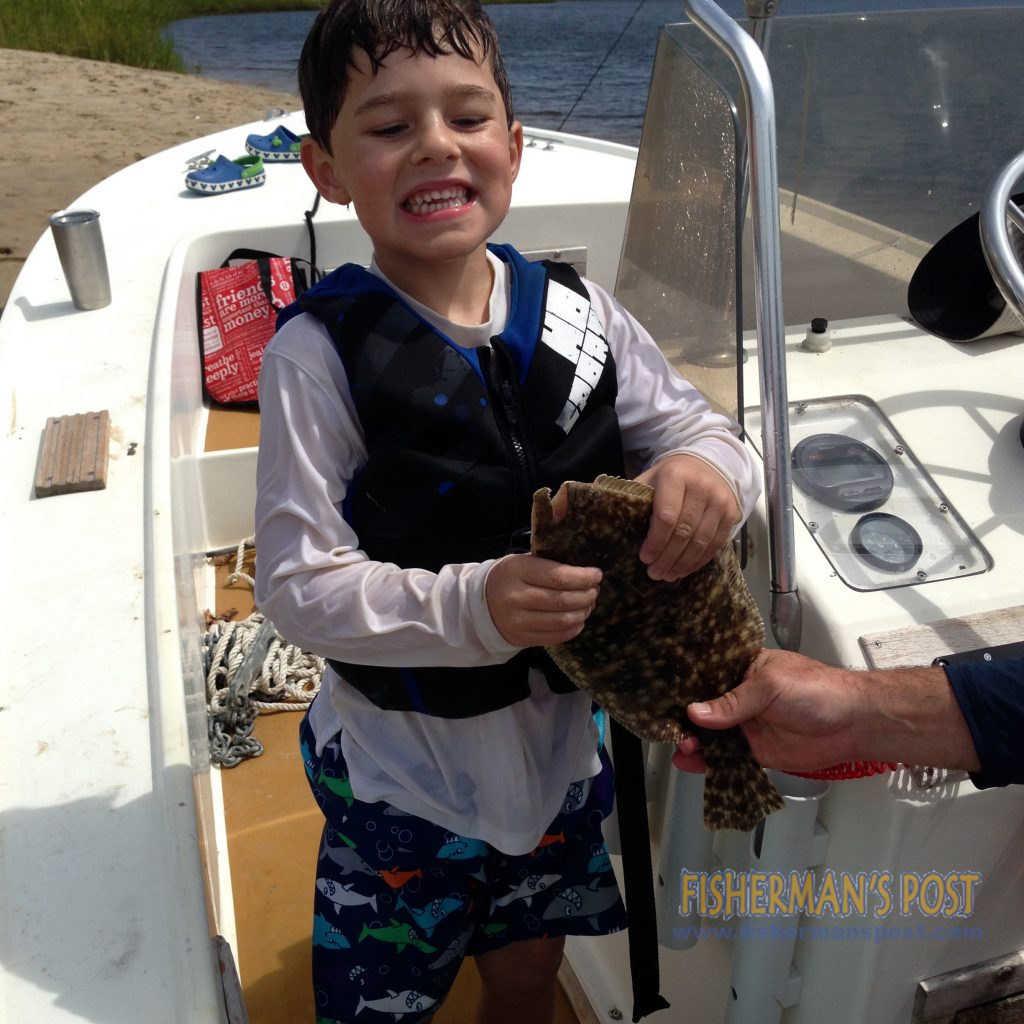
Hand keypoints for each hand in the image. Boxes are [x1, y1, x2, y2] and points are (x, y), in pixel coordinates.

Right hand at [485, 553, 601, 646]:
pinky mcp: (521, 639)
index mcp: (517, 571)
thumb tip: (584, 569)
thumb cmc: (510, 577)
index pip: (558, 576)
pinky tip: (578, 620)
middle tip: (594, 591)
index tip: (596, 575)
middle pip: (562, 600)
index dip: (582, 577)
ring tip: (588, 604)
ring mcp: (518, 621)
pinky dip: (573, 628)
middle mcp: (516, 597)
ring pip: (562, 620)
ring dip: (582, 612)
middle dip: (586, 595)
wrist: (481, 603)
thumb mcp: (522, 561)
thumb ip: (549, 563)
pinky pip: (556, 637)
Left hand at [635, 453, 739, 580]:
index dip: (655, 541)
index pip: (666, 516)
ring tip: (668, 575)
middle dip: (667, 557)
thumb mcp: (651, 479)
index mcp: (676, 476)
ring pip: (701, 541)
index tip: (644, 557)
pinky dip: (699, 560)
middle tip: (654, 573)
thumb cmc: (671, 476)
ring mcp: (720, 501)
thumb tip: (614, 524)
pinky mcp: (731, 513)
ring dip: (683, 563)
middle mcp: (701, 487)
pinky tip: (685, 569)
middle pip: (684, 532)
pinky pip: (716, 543)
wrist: (708, 463)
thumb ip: (637, 498)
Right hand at [671, 649, 860, 772]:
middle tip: (670, 730)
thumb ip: (732, 702)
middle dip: (684, 719)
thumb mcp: (770, 686)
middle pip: (703, 709)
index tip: (661, 698)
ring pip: (711, 735)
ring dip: (694, 742)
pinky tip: (692, 763)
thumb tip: (696, 713)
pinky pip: (726, 757)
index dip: (683, 687)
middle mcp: (741, 697)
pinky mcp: (756, 751)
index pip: (705, 676)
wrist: (852, 723)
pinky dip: (708, 762)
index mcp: (742, 669)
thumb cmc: (817, 690)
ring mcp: (747, 725)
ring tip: (681, 748)